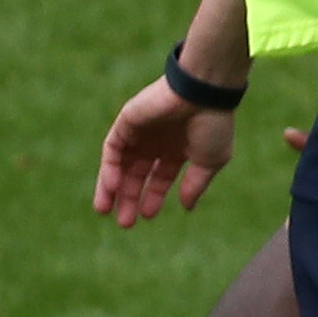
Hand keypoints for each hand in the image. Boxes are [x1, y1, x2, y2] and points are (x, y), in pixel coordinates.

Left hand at [96, 78, 235, 224]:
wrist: (203, 93)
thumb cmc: (213, 125)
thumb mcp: (209, 162)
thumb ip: (195, 185)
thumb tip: (185, 207)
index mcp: (178, 148)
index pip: (160, 176)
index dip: (153, 196)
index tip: (147, 217)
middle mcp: (157, 141)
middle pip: (136, 174)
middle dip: (129, 198)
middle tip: (124, 223)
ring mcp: (140, 131)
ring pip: (120, 163)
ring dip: (111, 187)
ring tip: (105, 210)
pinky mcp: (127, 121)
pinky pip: (112, 148)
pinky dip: (109, 167)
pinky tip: (111, 186)